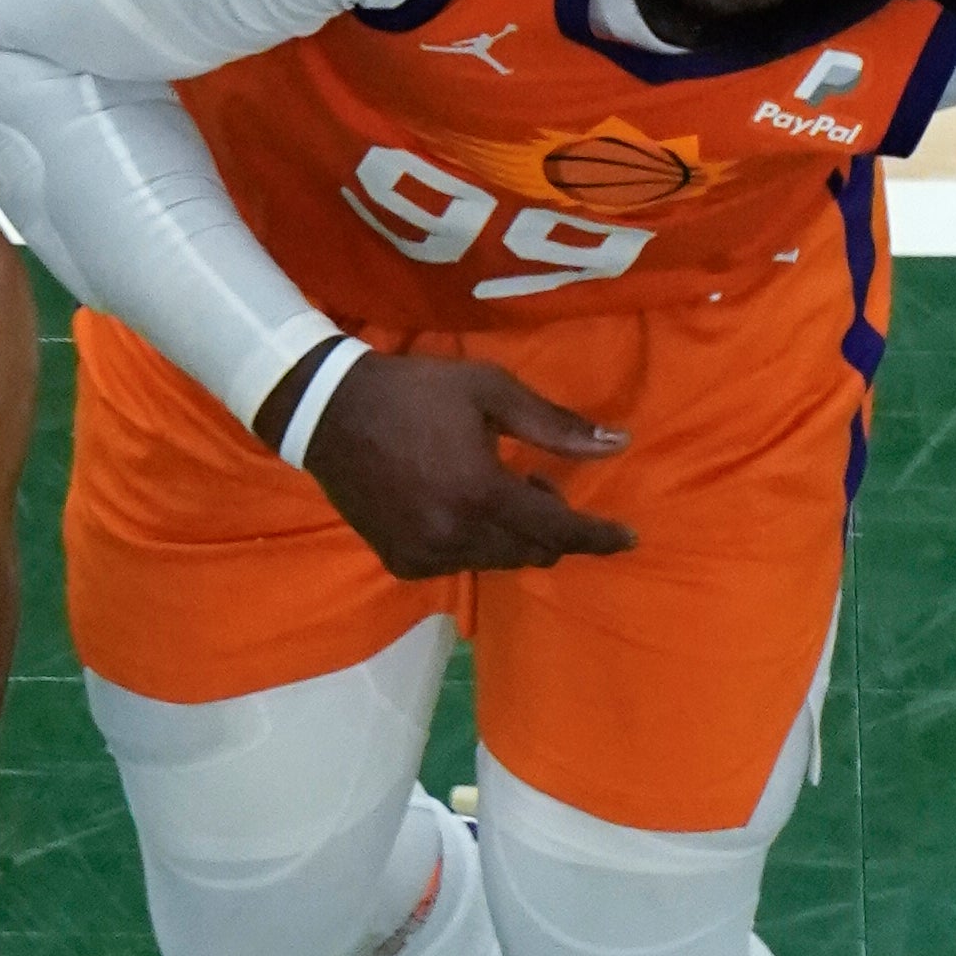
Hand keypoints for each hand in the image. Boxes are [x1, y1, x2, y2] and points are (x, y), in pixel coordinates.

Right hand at [273, 347, 637, 578]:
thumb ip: (554, 424)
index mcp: (481, 493)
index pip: (559, 531)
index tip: (628, 537)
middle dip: (549, 525)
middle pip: (532, 553)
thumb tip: (618, 445)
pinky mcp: (400, 561)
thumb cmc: (415, 393)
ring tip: (492, 490)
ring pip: (497, 561)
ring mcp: (425, 554)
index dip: (598, 536)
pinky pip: (458, 564)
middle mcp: (455, 536)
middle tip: (536, 482)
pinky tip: (456, 507)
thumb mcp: (489, 391)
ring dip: (511, 534)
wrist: (328, 411)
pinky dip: (472, 543)